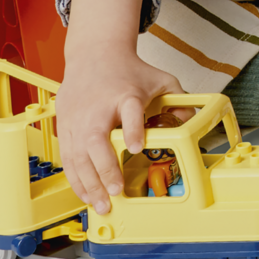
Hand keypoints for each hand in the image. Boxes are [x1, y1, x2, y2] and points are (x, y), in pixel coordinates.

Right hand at [57, 0, 185, 216]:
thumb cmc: (128, 71)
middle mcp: (100, 108)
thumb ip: (179, 100)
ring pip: (78, 154)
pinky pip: (67, 157)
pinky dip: (75, 178)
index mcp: (126, 95)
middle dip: (105, 168)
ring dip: (89, 182)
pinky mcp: (65, 126)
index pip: (130, 111)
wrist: (94, 55)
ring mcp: (79, 118)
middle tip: (117, 190)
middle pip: (97, 139)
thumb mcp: (160, 79)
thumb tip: (192, 122)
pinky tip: (86, 194)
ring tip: (102, 203)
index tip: (136, 147)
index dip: (132, 129)